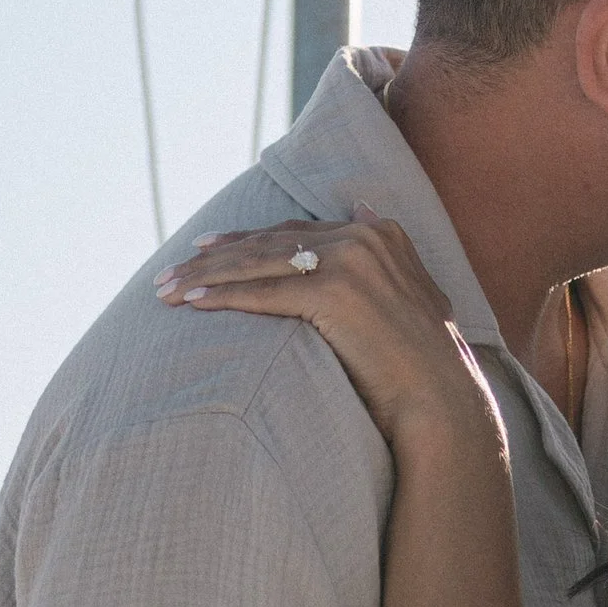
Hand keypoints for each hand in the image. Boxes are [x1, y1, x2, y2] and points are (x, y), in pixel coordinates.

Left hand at [159, 214, 498, 451]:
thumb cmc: (423, 366)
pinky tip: (191, 303)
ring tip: (165, 289)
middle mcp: (365, 237)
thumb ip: (388, 254)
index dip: (245, 239)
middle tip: (170, 270)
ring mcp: (351, 261)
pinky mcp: (334, 292)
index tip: (206, 247)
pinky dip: (222, 297)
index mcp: (382, 233)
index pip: (295, 231)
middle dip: (213, 258)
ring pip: (259, 263)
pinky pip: (263, 293)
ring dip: (205, 275)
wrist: (442, 402)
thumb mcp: (415, 293)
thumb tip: (364, 205)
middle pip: (270, 243)